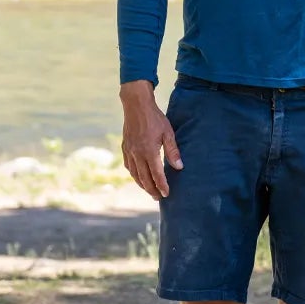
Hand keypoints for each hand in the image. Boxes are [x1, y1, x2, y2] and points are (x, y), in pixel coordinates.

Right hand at [120, 79, 181, 199]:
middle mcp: (137, 154)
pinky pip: (128, 166)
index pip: (156, 174)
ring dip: (142, 184)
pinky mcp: (125, 148)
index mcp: (149, 151)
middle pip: (144, 178)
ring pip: (135, 174)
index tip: (167, 194)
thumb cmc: (155, 118)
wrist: (136, 106)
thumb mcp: (168, 133)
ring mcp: (129, 151)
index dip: (162, 186)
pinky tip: (138, 177)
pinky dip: (134, 174)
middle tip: (159, 198)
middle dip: (152, 190)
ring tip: (150, 191)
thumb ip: (173, 151)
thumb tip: (179, 167)